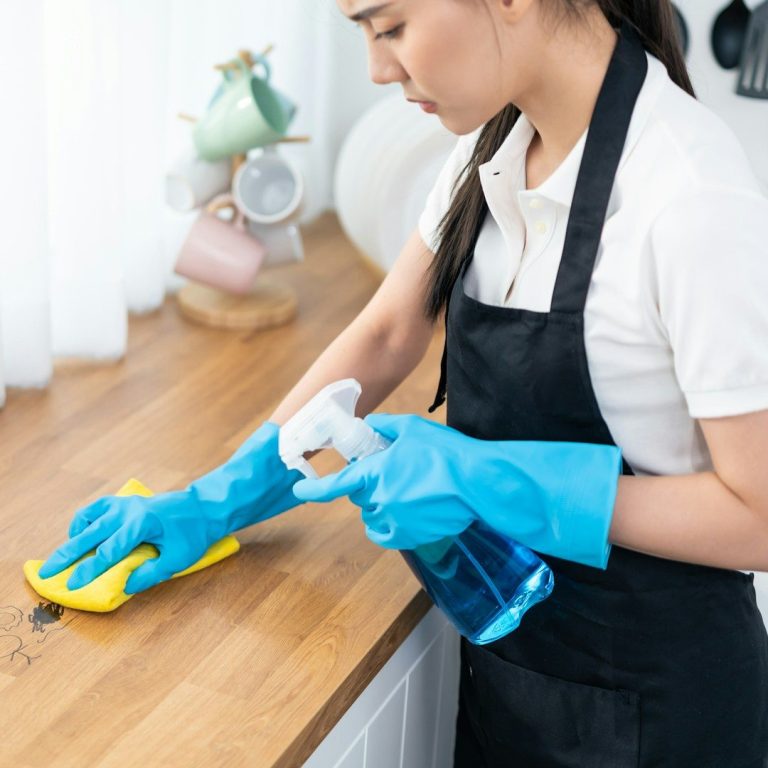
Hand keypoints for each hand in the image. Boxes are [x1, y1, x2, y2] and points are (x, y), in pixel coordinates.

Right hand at [38, 491, 212, 593]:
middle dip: (67, 554)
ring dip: (74, 537)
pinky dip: (84, 522)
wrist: (202, 507)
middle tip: (46, 572)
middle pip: (90, 534)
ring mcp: (124, 504)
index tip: (71, 585)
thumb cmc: (193, 534)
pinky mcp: (123, 502)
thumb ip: (150, 573)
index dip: (89, 571)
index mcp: (142, 523)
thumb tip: (124, 585)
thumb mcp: (178, 559)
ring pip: (89, 518)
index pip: (109, 552)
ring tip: (64, 557)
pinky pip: (95, 510)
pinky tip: (82, 537)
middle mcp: (128, 510)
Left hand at [293, 413, 481, 549]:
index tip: (299, 490)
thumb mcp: (412, 428)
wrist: (475, 483)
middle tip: (392, 473)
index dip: (314, 489)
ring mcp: (394, 521)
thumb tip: (370, 424)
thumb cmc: (445, 453)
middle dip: (370, 486)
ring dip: (381, 505)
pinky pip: (386, 534)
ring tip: (407, 492)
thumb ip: (385, 426)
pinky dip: (388, 526)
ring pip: (373, 516)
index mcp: (375, 473)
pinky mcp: (410, 537)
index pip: (336, 484)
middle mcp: (380, 500)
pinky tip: (402, 514)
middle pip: (360, 498)